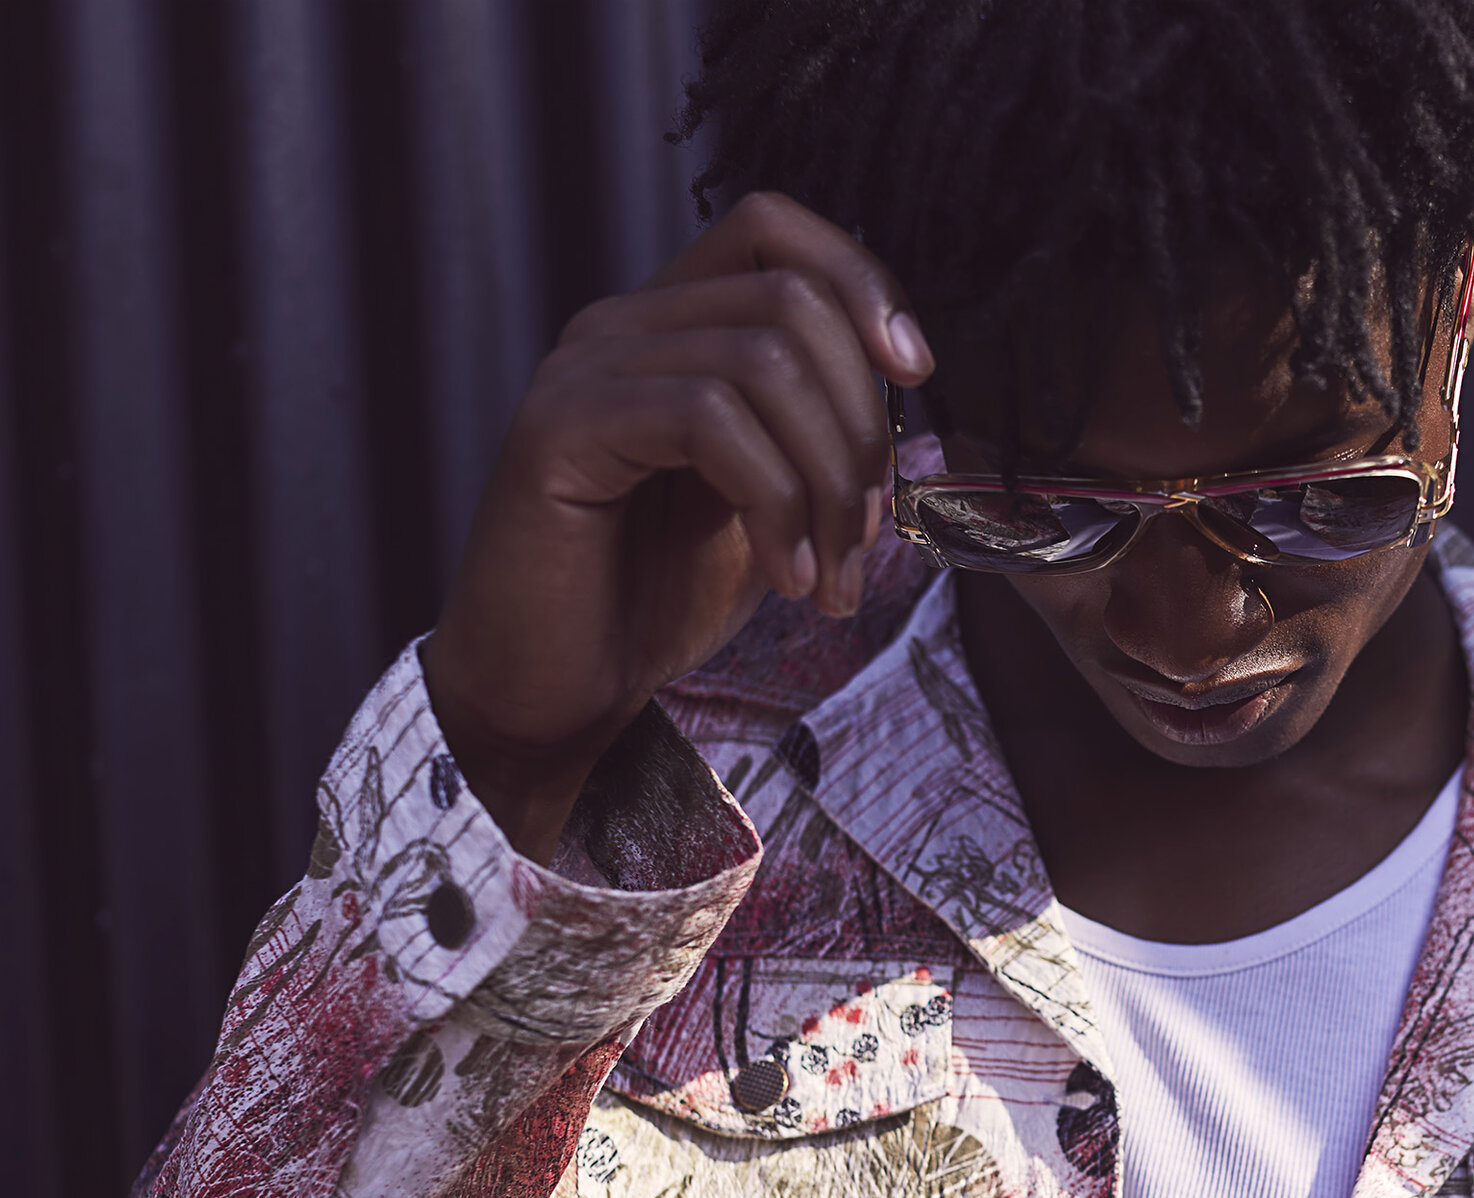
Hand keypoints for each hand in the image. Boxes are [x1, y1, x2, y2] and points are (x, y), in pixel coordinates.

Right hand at [420, 192, 931, 859]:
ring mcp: (585, 370)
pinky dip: (774, 503)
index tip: (915, 375)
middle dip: (860, 424)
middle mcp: (622, 326)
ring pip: (762, 361)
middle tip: (866, 533)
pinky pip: (707, 419)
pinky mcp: (560, 428)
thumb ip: (818, 426)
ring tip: (828, 576)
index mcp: (672, 327)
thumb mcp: (770, 496)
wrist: (557, 694)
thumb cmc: (658, 599)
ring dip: (825, 481)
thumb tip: (907, 376)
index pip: (772, 228)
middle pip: (790, 300)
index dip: (861, 281)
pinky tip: (786, 577)